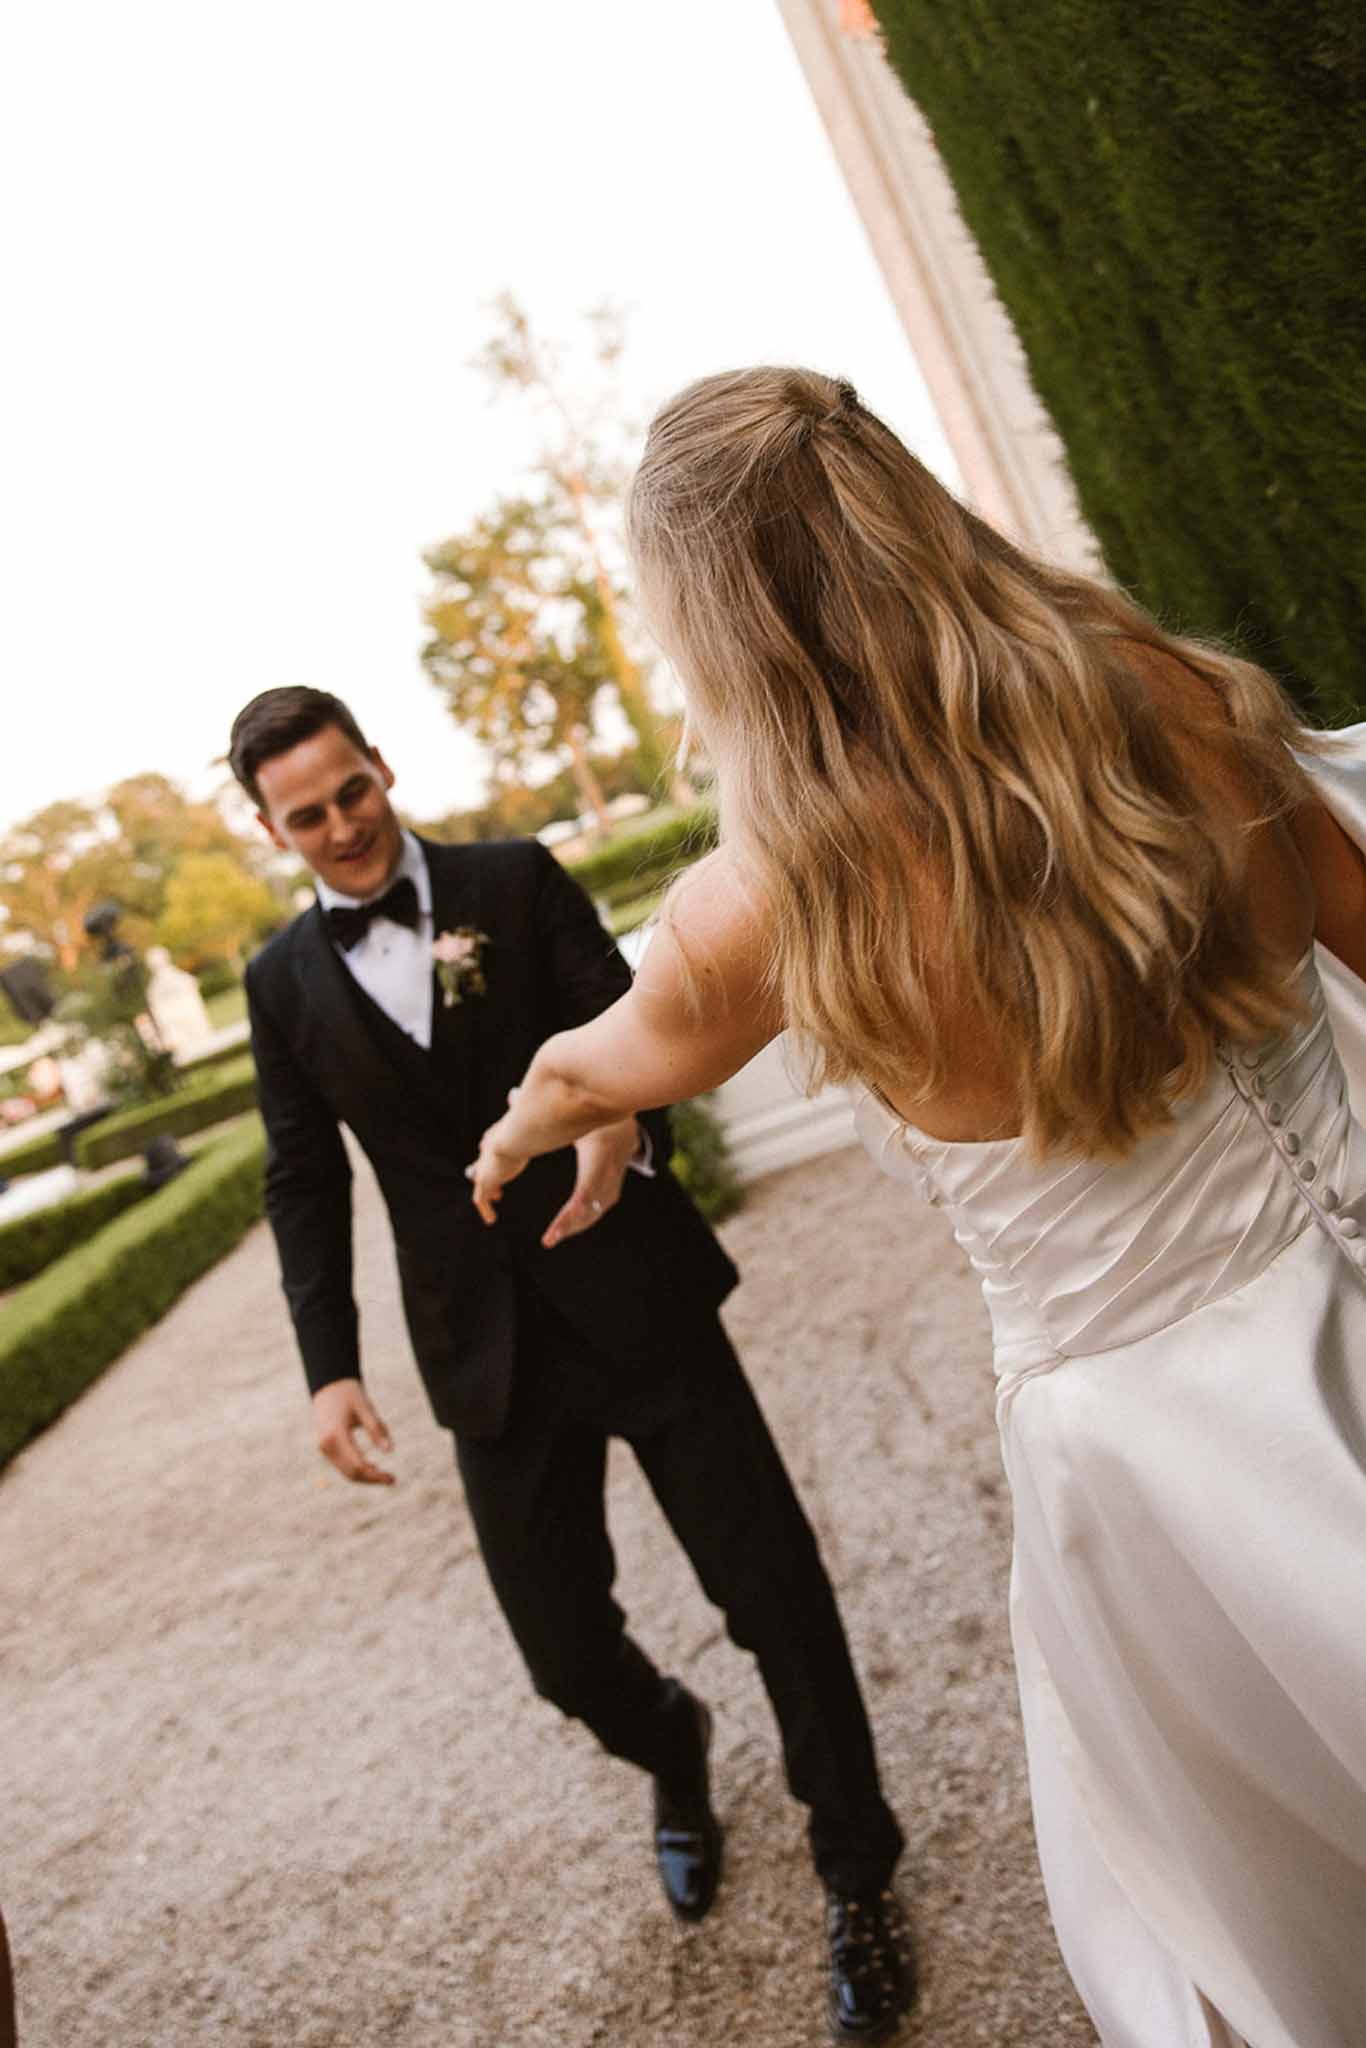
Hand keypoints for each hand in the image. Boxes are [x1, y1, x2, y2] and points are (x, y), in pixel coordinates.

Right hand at [313, 1378, 394, 1484]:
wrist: (328, 1385)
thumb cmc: (349, 1394)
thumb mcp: (365, 1407)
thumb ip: (376, 1428)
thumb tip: (389, 1451)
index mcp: (336, 1434)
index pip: (358, 1465)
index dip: (376, 1476)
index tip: (392, 1478)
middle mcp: (326, 1445)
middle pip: (351, 1473)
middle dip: (372, 1479)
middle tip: (392, 1480)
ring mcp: (323, 1448)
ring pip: (345, 1472)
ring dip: (364, 1477)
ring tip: (384, 1476)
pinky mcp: (325, 1448)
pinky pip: (341, 1465)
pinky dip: (356, 1470)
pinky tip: (371, 1467)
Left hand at [468, 1116, 530, 1224]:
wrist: (519, 1134)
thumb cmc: (533, 1124)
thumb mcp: (535, 1119)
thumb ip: (535, 1110)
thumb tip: (536, 1098)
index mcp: (500, 1134)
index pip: (492, 1145)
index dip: (495, 1155)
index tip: (502, 1164)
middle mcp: (489, 1148)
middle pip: (482, 1163)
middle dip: (486, 1173)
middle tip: (493, 1186)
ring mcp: (485, 1165)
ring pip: (481, 1180)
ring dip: (486, 1190)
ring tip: (495, 1198)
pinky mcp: (485, 1181)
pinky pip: (480, 1198)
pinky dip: (484, 1208)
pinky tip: (490, 1219)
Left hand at [542, 1117, 639, 1248]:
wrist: (624, 1126)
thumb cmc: (592, 1117)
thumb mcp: (573, 1113)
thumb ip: (543, 1110)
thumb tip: (512, 1094)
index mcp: (599, 1154)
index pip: (587, 1188)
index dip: (573, 1208)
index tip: (561, 1220)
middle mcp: (610, 1173)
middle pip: (591, 1206)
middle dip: (570, 1224)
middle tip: (550, 1239)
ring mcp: (614, 1184)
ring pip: (595, 1211)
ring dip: (574, 1226)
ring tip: (551, 1238)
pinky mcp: (613, 1191)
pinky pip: (597, 1210)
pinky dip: (580, 1220)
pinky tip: (564, 1229)